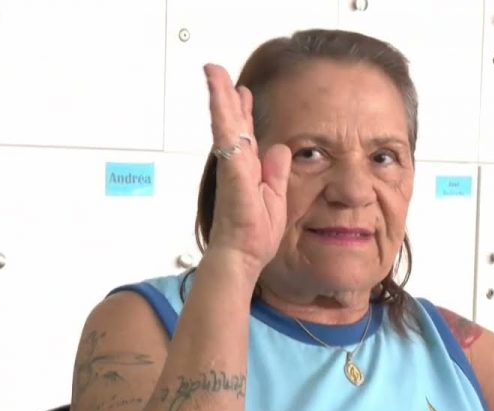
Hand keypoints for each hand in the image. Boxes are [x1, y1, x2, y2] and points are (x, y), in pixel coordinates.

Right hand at [203, 64, 290, 276]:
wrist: (242, 256)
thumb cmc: (254, 235)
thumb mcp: (275, 198)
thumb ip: (277, 173)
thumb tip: (280, 149)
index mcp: (249, 170)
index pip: (245, 134)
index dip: (243, 112)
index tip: (242, 91)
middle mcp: (237, 165)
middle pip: (231, 123)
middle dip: (225, 95)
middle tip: (216, 71)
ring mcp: (233, 167)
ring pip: (225, 124)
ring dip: (220, 97)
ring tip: (213, 73)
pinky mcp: (233, 172)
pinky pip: (227, 139)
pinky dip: (224, 117)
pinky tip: (222, 98)